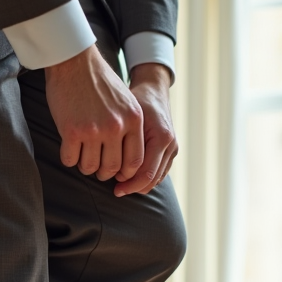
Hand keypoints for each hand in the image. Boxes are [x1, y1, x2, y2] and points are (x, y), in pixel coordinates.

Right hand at [45, 46, 144, 183]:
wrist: (74, 60)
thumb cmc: (98, 80)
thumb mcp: (126, 100)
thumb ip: (130, 125)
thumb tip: (127, 157)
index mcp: (133, 119)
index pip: (135, 161)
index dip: (125, 172)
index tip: (116, 172)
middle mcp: (116, 126)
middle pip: (112, 167)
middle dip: (103, 173)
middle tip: (96, 167)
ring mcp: (94, 130)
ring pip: (90, 167)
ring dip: (85, 166)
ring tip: (82, 157)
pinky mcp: (71, 131)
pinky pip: (70, 159)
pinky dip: (69, 158)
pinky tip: (69, 148)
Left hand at [114, 63, 176, 196]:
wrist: (154, 90)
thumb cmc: (136, 100)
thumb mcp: (126, 116)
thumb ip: (121, 140)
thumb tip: (107, 165)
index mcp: (161, 137)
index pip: (146, 173)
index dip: (129, 184)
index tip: (114, 187)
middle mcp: (170, 145)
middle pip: (152, 180)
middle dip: (133, 188)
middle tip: (116, 190)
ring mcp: (173, 148)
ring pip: (156, 179)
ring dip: (139, 185)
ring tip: (121, 185)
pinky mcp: (172, 151)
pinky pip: (159, 173)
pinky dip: (145, 179)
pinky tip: (130, 178)